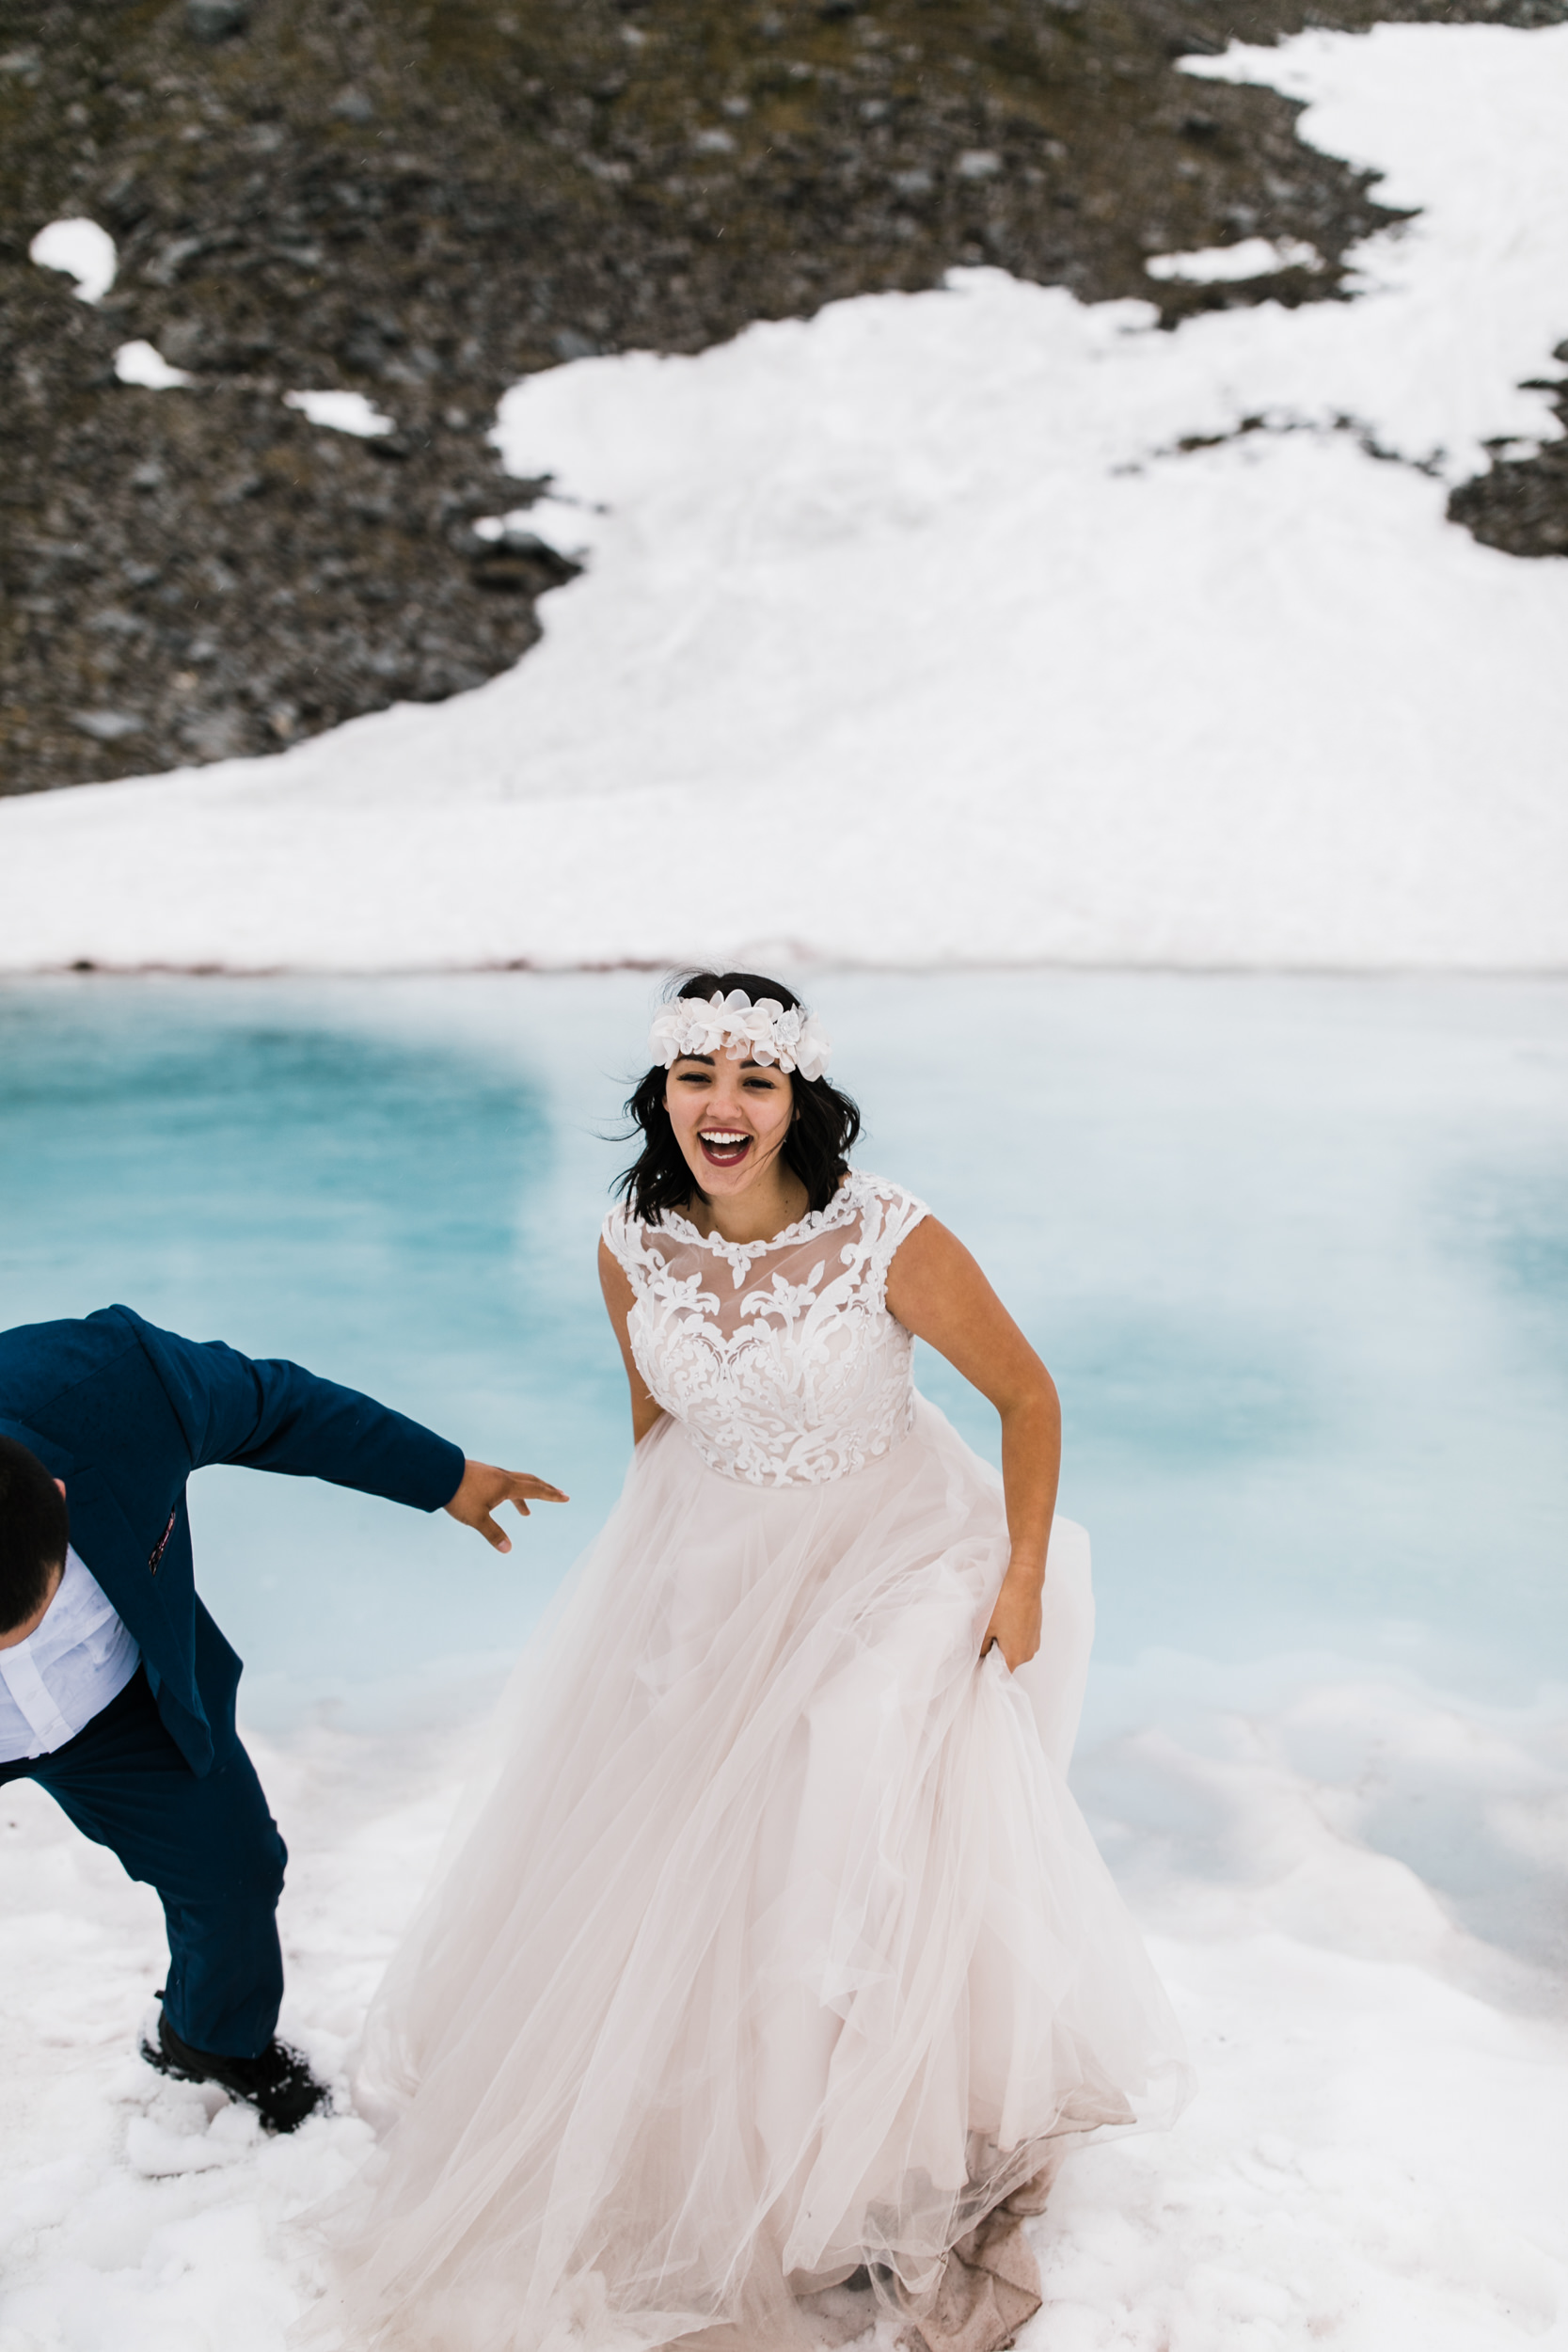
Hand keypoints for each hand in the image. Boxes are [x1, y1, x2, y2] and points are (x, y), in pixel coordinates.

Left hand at [444, 1459, 568, 1553]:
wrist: (439, 1473)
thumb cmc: (459, 1495)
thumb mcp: (476, 1518)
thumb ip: (493, 1533)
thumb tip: (508, 1549)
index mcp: (506, 1486)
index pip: (536, 1490)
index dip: (552, 1495)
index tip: (566, 1497)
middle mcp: (502, 1477)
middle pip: (531, 1481)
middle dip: (546, 1490)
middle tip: (559, 1495)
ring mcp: (492, 1474)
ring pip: (516, 1482)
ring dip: (526, 1495)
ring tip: (526, 1513)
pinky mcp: (482, 1474)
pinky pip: (503, 1482)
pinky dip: (510, 1493)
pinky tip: (500, 1501)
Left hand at [981, 1564, 1042, 1672]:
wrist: (1025, 1583)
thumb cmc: (1005, 1604)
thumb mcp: (985, 1628)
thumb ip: (981, 1648)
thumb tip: (980, 1656)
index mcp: (1015, 1657)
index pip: (1000, 1677)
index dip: (988, 1672)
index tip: (978, 1664)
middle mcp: (1028, 1653)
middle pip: (1008, 1663)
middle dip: (995, 1655)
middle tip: (984, 1639)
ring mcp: (1034, 1642)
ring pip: (1015, 1650)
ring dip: (1004, 1644)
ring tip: (996, 1626)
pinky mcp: (1036, 1631)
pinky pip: (1022, 1640)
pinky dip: (1013, 1635)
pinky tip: (1006, 1620)